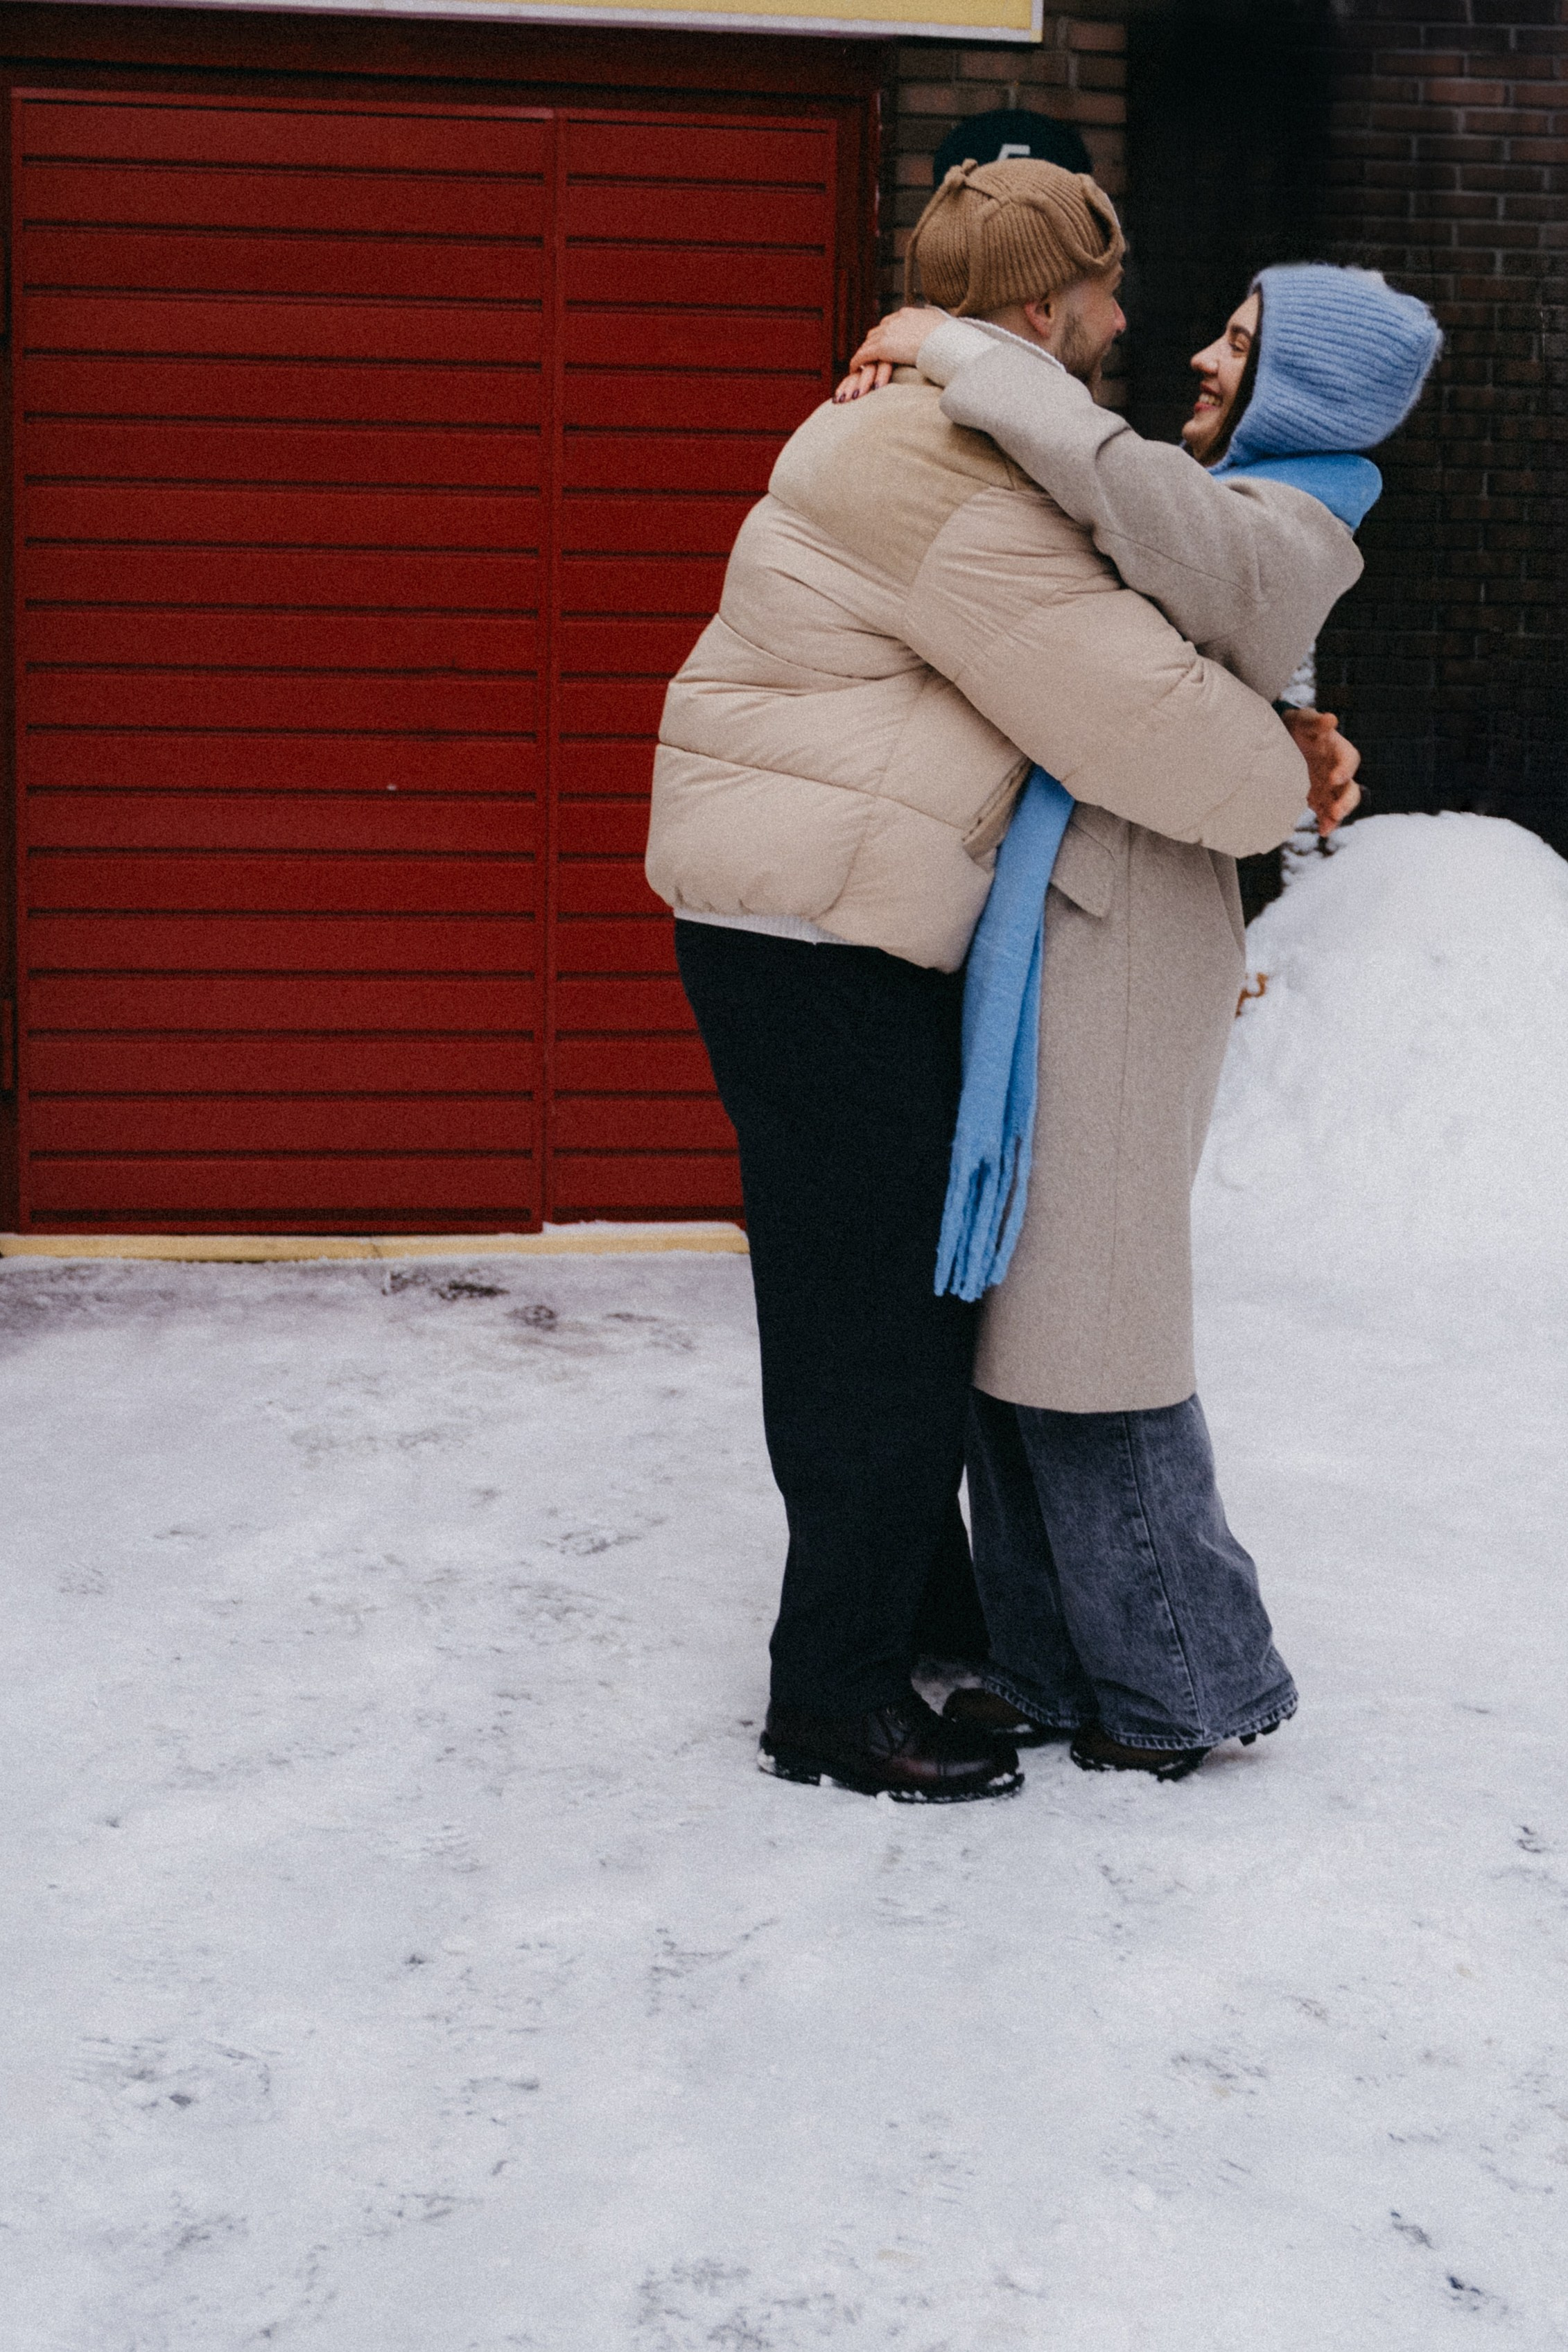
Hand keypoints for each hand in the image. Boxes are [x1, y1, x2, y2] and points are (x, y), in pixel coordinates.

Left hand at [833, 306, 949, 403]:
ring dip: (865, 353)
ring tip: (862, 364)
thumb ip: (937, 328)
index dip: (888, 333)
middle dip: (874, 342)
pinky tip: (853, 369)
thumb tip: (946, 329)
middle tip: (871, 354)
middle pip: (878, 330)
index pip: (893, 322)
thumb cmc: (951, 340)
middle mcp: (896, 319)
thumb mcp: (945, 327)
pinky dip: (857, 362)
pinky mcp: (882, 347)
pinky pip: (864, 355)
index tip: (887, 341)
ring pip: (869, 342)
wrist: (945, 343)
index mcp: (911, 314)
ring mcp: (888, 332)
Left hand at [1283, 706, 1361, 835]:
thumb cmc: (1295, 728)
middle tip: (1336, 811)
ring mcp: (1329, 787)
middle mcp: (1336, 770)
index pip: (1349, 759)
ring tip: (1329, 825)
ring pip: (1341, 803)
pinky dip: (1328, 823)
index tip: (1335, 778)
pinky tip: (1323, 831)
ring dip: (1338, 815)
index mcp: (1337, 749)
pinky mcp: (1318, 799)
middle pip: (1351, 787)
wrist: (1280, 741)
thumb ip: (1314, 722)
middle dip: (1346, 800)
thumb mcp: (1301, 720)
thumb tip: (1330, 719)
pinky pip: (1327, 813)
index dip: (1345, 769)